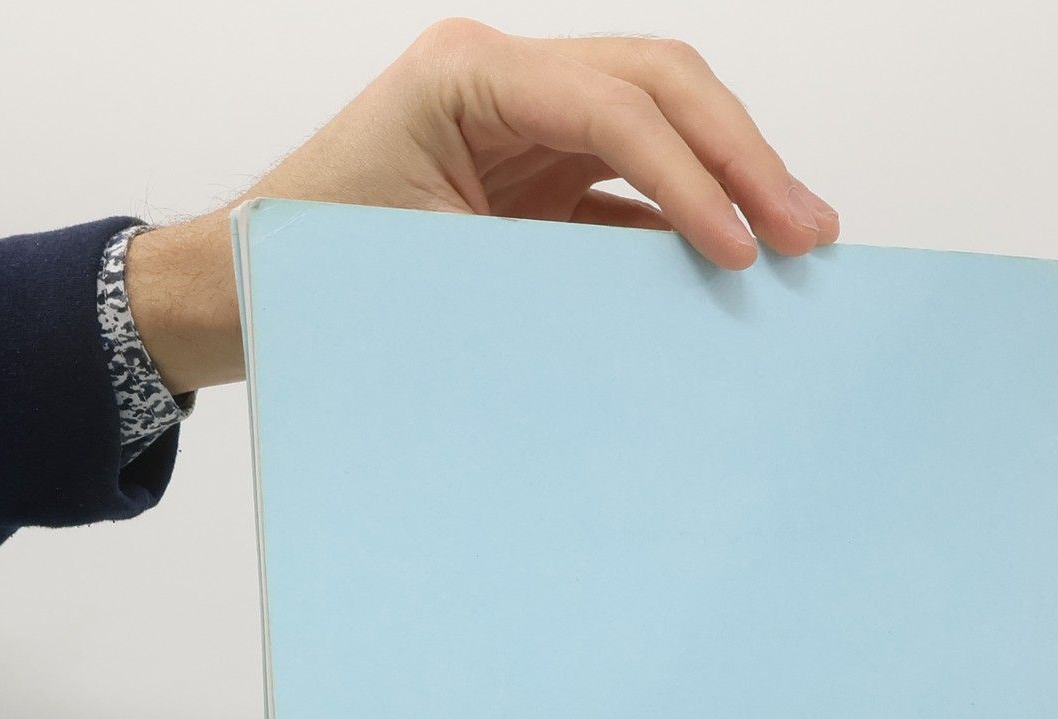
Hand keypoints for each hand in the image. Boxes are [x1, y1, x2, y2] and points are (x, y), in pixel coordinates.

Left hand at [125, 19, 839, 392]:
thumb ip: (542, 273)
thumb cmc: (312, 273)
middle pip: (659, 85)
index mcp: (466, 77)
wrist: (251, 287)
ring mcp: (525, 123)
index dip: (691, 175)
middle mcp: (504, 82)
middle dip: (742, 154)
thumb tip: (659, 302)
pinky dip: (685, 218)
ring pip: (660, 121)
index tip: (740, 249)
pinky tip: (732, 258)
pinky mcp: (536, 174)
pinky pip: (632, 184)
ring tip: (797, 236)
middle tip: (806, 228)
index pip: (615, 106)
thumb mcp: (428, 273)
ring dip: (730, 176)